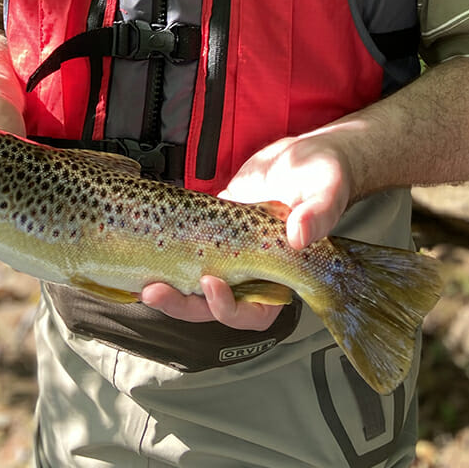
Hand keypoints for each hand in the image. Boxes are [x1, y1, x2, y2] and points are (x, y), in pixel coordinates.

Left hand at [140, 128, 353, 328]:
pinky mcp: (210, 229)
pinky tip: (141, 251)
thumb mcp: (327, 191)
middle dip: (183, 305)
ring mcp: (228, 253)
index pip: (255, 312)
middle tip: (156, 292)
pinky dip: (164, 255)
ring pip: (194, 284)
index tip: (211, 284)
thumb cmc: (325, 176)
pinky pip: (185, 250)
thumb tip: (300, 236)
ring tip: (144, 284)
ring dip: (170, 288)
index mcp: (282, 276)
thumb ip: (319, 214)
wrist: (305, 155)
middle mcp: (252, 272)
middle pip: (214, 305)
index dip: (229, 309)